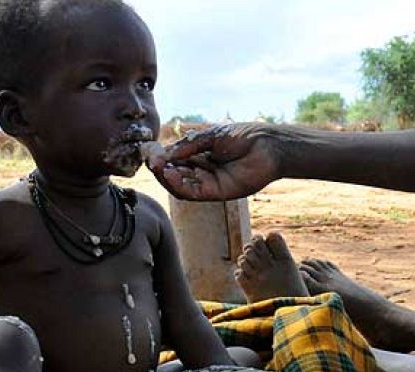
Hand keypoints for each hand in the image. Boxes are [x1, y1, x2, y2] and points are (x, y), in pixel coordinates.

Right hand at [148, 123, 282, 200]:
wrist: (267, 146)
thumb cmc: (242, 136)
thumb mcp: (210, 137)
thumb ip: (187, 146)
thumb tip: (162, 154)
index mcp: (199, 156)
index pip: (173, 160)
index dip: (159, 156)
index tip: (147, 149)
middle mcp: (202, 171)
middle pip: (173, 174)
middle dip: (159, 167)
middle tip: (149, 159)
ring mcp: (208, 183)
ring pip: (180, 186)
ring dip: (166, 177)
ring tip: (158, 166)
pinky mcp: (216, 193)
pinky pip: (193, 193)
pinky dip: (179, 184)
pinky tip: (171, 174)